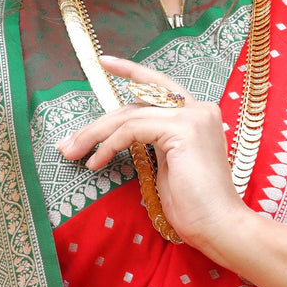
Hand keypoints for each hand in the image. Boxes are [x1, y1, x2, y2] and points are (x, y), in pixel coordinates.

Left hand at [56, 55, 247, 248]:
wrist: (217, 225)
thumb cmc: (193, 204)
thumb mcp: (167, 164)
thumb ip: (152, 141)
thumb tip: (119, 135)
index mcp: (198, 114)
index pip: (157, 85)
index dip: (131, 71)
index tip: (104, 62)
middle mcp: (198, 108)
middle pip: (136, 103)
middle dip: (98, 123)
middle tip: (68, 143)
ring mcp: (193, 116)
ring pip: (129, 115)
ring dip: (95, 135)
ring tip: (74, 154)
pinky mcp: (183, 129)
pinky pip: (132, 130)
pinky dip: (109, 145)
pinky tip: (96, 163)